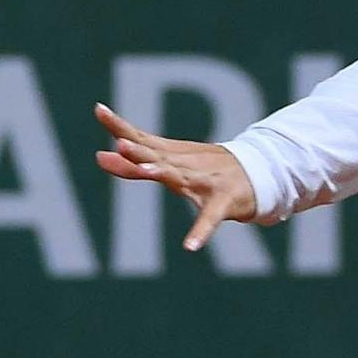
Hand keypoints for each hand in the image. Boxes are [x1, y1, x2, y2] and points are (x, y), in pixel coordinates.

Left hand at [91, 103, 254, 251]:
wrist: (258, 174)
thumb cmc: (206, 171)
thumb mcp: (169, 167)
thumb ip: (132, 166)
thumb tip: (98, 156)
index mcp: (170, 155)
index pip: (141, 138)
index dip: (120, 125)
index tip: (100, 110)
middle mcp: (184, 164)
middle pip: (158, 156)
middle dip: (139, 151)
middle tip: (120, 143)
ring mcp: (204, 181)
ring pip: (181, 177)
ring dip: (165, 174)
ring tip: (146, 172)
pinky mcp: (223, 201)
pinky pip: (210, 218)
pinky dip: (201, 231)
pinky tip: (191, 247)